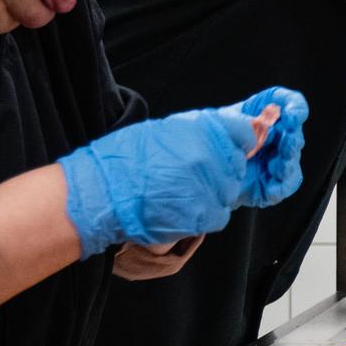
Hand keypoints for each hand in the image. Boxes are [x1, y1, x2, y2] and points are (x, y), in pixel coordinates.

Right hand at [60, 90, 308, 258]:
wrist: (101, 194)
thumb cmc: (123, 160)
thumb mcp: (163, 130)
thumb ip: (198, 132)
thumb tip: (223, 134)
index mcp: (202, 131)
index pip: (244, 132)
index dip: (239, 141)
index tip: (232, 148)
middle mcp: (211, 158)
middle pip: (237, 166)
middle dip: (223, 170)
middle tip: (196, 176)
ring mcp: (209, 188)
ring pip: (229, 192)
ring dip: (213, 194)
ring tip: (183, 193)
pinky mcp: (203, 215)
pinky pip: (219, 215)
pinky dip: (205, 214)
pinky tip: (183, 209)